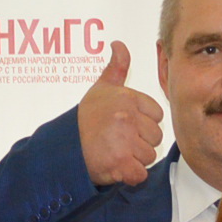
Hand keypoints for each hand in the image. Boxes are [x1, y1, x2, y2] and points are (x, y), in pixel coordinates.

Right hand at [77, 41, 164, 187]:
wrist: (65, 147)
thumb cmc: (85, 120)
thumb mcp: (101, 89)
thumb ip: (116, 67)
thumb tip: (119, 45)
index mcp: (127, 98)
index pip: (156, 115)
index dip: (143, 124)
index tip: (125, 125)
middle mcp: (127, 117)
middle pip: (155, 137)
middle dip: (140, 143)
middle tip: (118, 141)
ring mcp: (124, 141)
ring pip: (149, 156)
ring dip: (134, 160)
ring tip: (115, 152)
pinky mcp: (120, 163)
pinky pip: (140, 174)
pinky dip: (131, 176)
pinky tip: (117, 168)